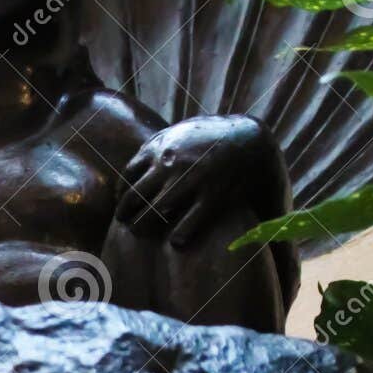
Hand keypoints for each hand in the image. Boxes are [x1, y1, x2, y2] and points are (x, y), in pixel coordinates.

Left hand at [114, 116, 271, 248]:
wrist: (250, 138)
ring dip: (141, 227)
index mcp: (160, 146)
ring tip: (140, 233)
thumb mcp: (180, 130)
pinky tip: (175, 242)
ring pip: (154, 212)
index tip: (123, 204)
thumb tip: (136, 162)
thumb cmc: (211, 136)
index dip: (122, 193)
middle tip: (125, 223)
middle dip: (125, 214)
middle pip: (135, 196)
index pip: (128, 175)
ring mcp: (191, 180)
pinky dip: (177, 237)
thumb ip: (158, 144)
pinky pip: (187, 224)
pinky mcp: (212, 196)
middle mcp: (171, 163)